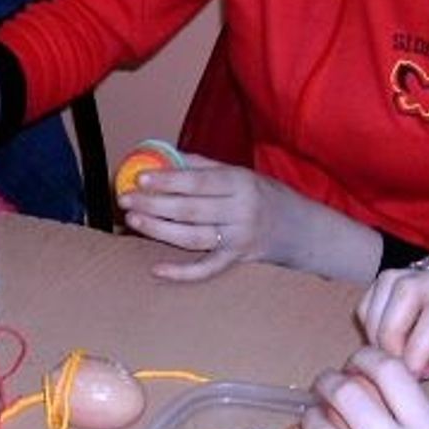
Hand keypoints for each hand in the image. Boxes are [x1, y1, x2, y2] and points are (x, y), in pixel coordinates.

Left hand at [117, 153, 377, 281]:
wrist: (303, 230)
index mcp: (241, 183)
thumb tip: (163, 157)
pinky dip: (181, 272)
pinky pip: (207, 269)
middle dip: (154, 204)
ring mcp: (240, 239)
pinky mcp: (238, 262)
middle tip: (125, 199)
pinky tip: (157, 269)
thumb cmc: (265, 197)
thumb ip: (203, 166)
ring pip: (193, 237)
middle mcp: (241, 211)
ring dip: (159, 230)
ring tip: (133, 221)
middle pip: (190, 209)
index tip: (140, 178)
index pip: (198, 181)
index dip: (167, 180)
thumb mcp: (241, 174)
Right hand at [356, 264, 428, 394]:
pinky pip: (386, 285)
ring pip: (391, 280)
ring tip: (384, 357)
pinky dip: (373, 312)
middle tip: (392, 367)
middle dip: (390, 329)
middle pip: (409, 287)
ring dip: (377, 319)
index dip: (419, 343)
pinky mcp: (425, 282)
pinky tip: (383, 345)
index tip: (411, 375)